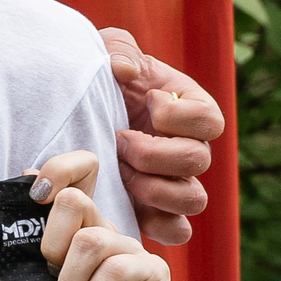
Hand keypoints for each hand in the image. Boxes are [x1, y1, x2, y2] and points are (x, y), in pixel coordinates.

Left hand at [30, 150, 170, 280]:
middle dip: (50, 242)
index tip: (35, 197)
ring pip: (92, 239)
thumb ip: (29, 238)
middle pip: (75, 201)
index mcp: (72, 227)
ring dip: (70, 278)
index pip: (76, 172)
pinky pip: (118, 267)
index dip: (58, 170)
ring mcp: (131, 251)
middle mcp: (103, 231)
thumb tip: (24, 175)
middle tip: (49, 276)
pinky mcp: (154, 275)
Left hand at [100, 27, 221, 247]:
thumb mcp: (104, 50)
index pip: (209, 120)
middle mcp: (189, 148)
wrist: (71, 114)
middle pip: (197, 161)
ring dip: (154, 189)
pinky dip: (158, 225)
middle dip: (154, 153)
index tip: (148, 104)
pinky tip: (129, 206)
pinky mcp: (154, 210)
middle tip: (120, 141)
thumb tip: (124, 70)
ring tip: (120, 171)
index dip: (179, 116)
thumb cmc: (97, 79)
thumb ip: (119, 49)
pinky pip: (177, 231)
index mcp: (189, 110)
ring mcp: (174, 182)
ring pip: (192, 200)